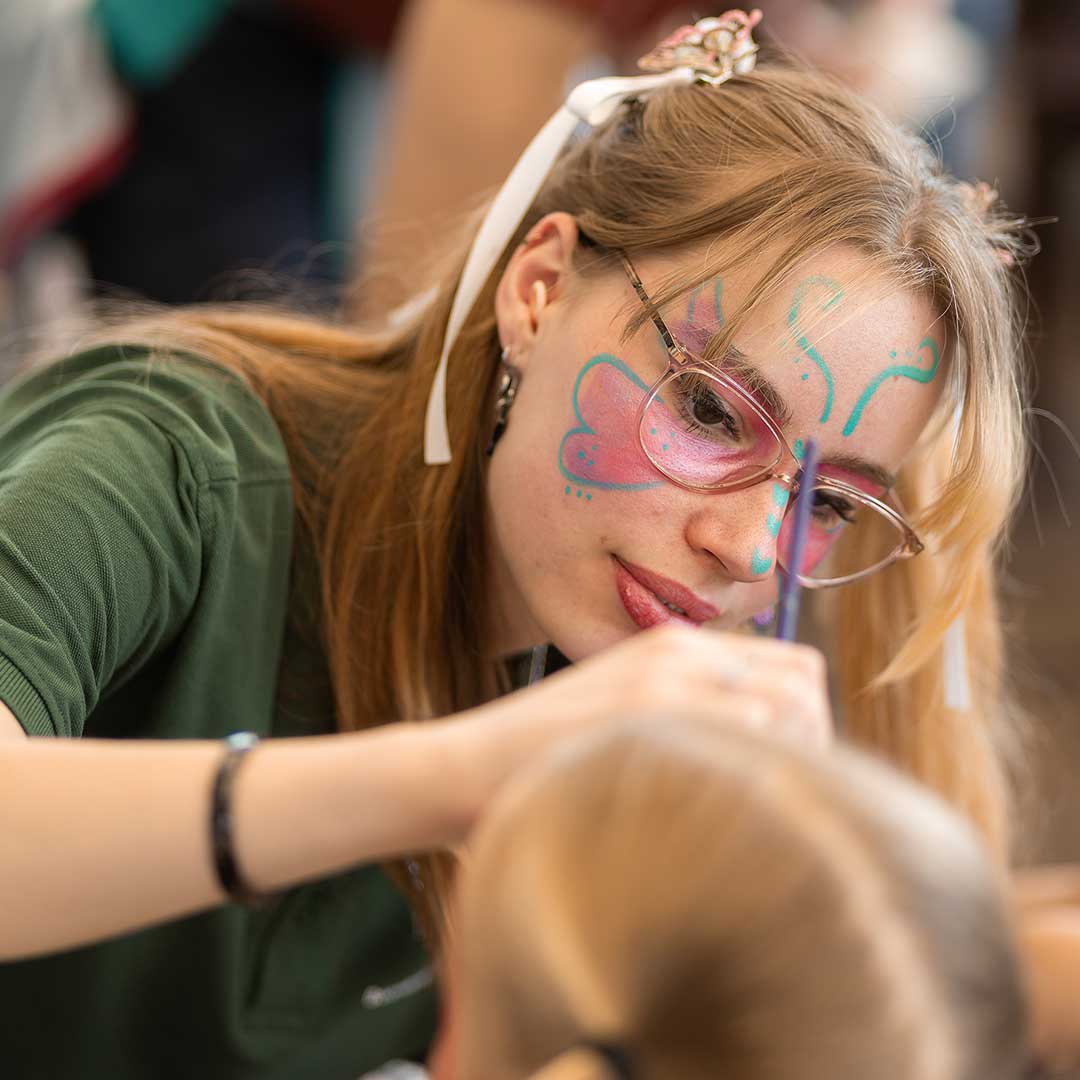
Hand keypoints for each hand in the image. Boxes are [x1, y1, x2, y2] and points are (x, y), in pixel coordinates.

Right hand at [442, 624, 831, 836]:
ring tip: (757, 806)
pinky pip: (751, 732)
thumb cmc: (544, 759)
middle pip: (805, 683)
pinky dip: (757, 772)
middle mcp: (682, 650)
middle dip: (814, 740)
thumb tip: (762, 754)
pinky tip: (725, 811)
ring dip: (791, 758)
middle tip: (785, 797)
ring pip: (790, 707)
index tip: (787, 778)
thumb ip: (688, 714)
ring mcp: (666, 677)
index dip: (808, 726)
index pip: (794, 669)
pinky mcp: (647, 711)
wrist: (464, 767)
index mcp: (678, 647)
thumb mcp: (623, 714)